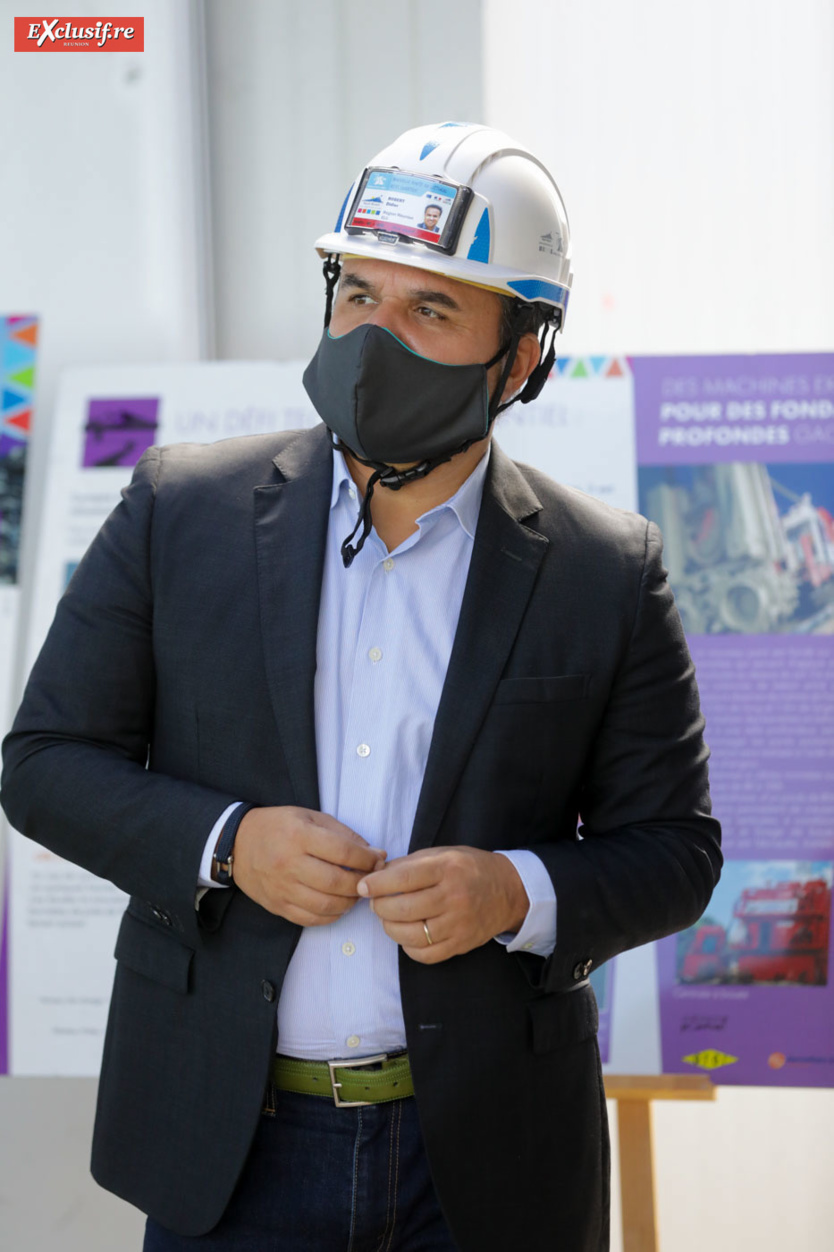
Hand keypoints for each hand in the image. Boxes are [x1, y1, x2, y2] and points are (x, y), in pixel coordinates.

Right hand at [233, 806, 385, 924]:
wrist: (237, 843)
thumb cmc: (278, 826)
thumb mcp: (310, 817)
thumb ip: (343, 834)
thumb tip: (375, 854)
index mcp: (299, 835)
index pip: (343, 851)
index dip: (367, 859)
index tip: (378, 859)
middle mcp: (289, 863)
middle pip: (337, 881)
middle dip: (362, 883)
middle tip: (371, 879)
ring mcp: (282, 887)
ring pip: (326, 905)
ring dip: (350, 902)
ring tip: (356, 893)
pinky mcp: (277, 905)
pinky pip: (311, 919)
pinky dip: (331, 916)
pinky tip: (338, 905)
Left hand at [357, 846, 528, 963]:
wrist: (508, 891)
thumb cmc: (469, 869)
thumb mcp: (443, 854)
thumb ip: (410, 864)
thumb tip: (376, 875)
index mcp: (447, 868)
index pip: (404, 878)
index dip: (377, 884)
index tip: (363, 887)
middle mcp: (454, 897)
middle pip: (403, 908)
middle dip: (380, 906)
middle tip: (375, 902)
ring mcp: (458, 924)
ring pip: (410, 934)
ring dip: (390, 927)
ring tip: (389, 917)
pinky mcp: (461, 944)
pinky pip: (424, 954)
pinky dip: (408, 946)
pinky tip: (407, 934)